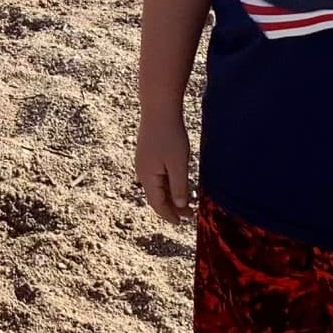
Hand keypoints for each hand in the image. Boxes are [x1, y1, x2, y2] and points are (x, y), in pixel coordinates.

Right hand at [135, 106, 193, 224]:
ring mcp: (144, 164)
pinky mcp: (148, 156)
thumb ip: (179, 186)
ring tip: (188, 201)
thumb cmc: (170, 135)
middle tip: (190, 214)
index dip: (169, 215)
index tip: (182, 223)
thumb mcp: (178, 163)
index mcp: (148, 177)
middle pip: (156, 197)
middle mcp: (142, 173)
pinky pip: (157, 177)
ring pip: (157, 187)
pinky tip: (179, 183)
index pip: (157, 204)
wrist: (158, 109)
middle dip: (172, 208)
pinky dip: (168, 185)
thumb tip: (180, 206)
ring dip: (171, 196)